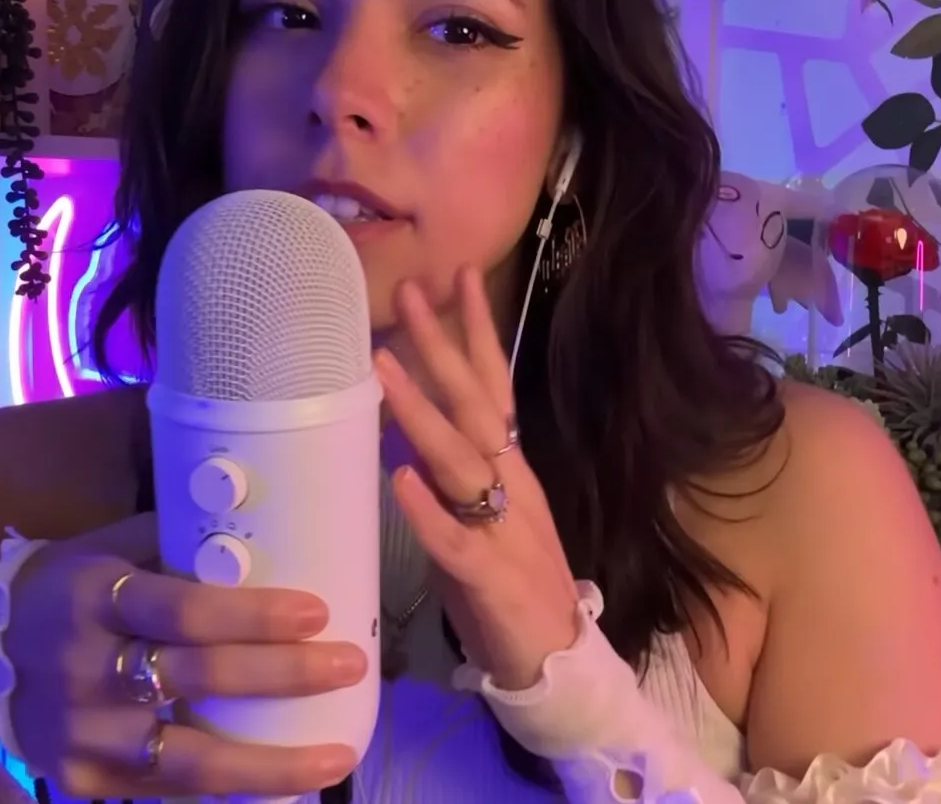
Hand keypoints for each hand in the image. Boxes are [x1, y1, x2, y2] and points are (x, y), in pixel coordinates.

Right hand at [1, 514, 365, 798]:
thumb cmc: (59, 590)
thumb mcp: (100, 550)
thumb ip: (169, 541)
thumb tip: (257, 527)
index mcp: (93, 599)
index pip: (182, 610)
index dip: (252, 614)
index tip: (316, 611)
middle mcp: (86, 671)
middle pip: (199, 679)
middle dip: (285, 676)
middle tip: (349, 664)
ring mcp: (84, 736)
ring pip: (191, 761)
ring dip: (274, 763)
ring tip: (337, 756)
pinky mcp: (84, 781)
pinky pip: (169, 793)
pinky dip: (230, 791)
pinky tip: (285, 785)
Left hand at [375, 268, 581, 690]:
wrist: (558, 664)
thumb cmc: (510, 588)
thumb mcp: (480, 517)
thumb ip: (451, 474)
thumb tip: (402, 429)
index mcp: (510, 470)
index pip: (492, 388)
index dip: (473, 333)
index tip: (451, 276)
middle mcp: (511, 487)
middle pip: (474, 406)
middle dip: (439, 348)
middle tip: (408, 292)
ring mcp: (503, 530)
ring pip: (460, 461)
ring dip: (419, 413)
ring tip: (382, 369)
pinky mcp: (490, 579)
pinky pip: (455, 540)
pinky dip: (428, 509)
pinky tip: (402, 480)